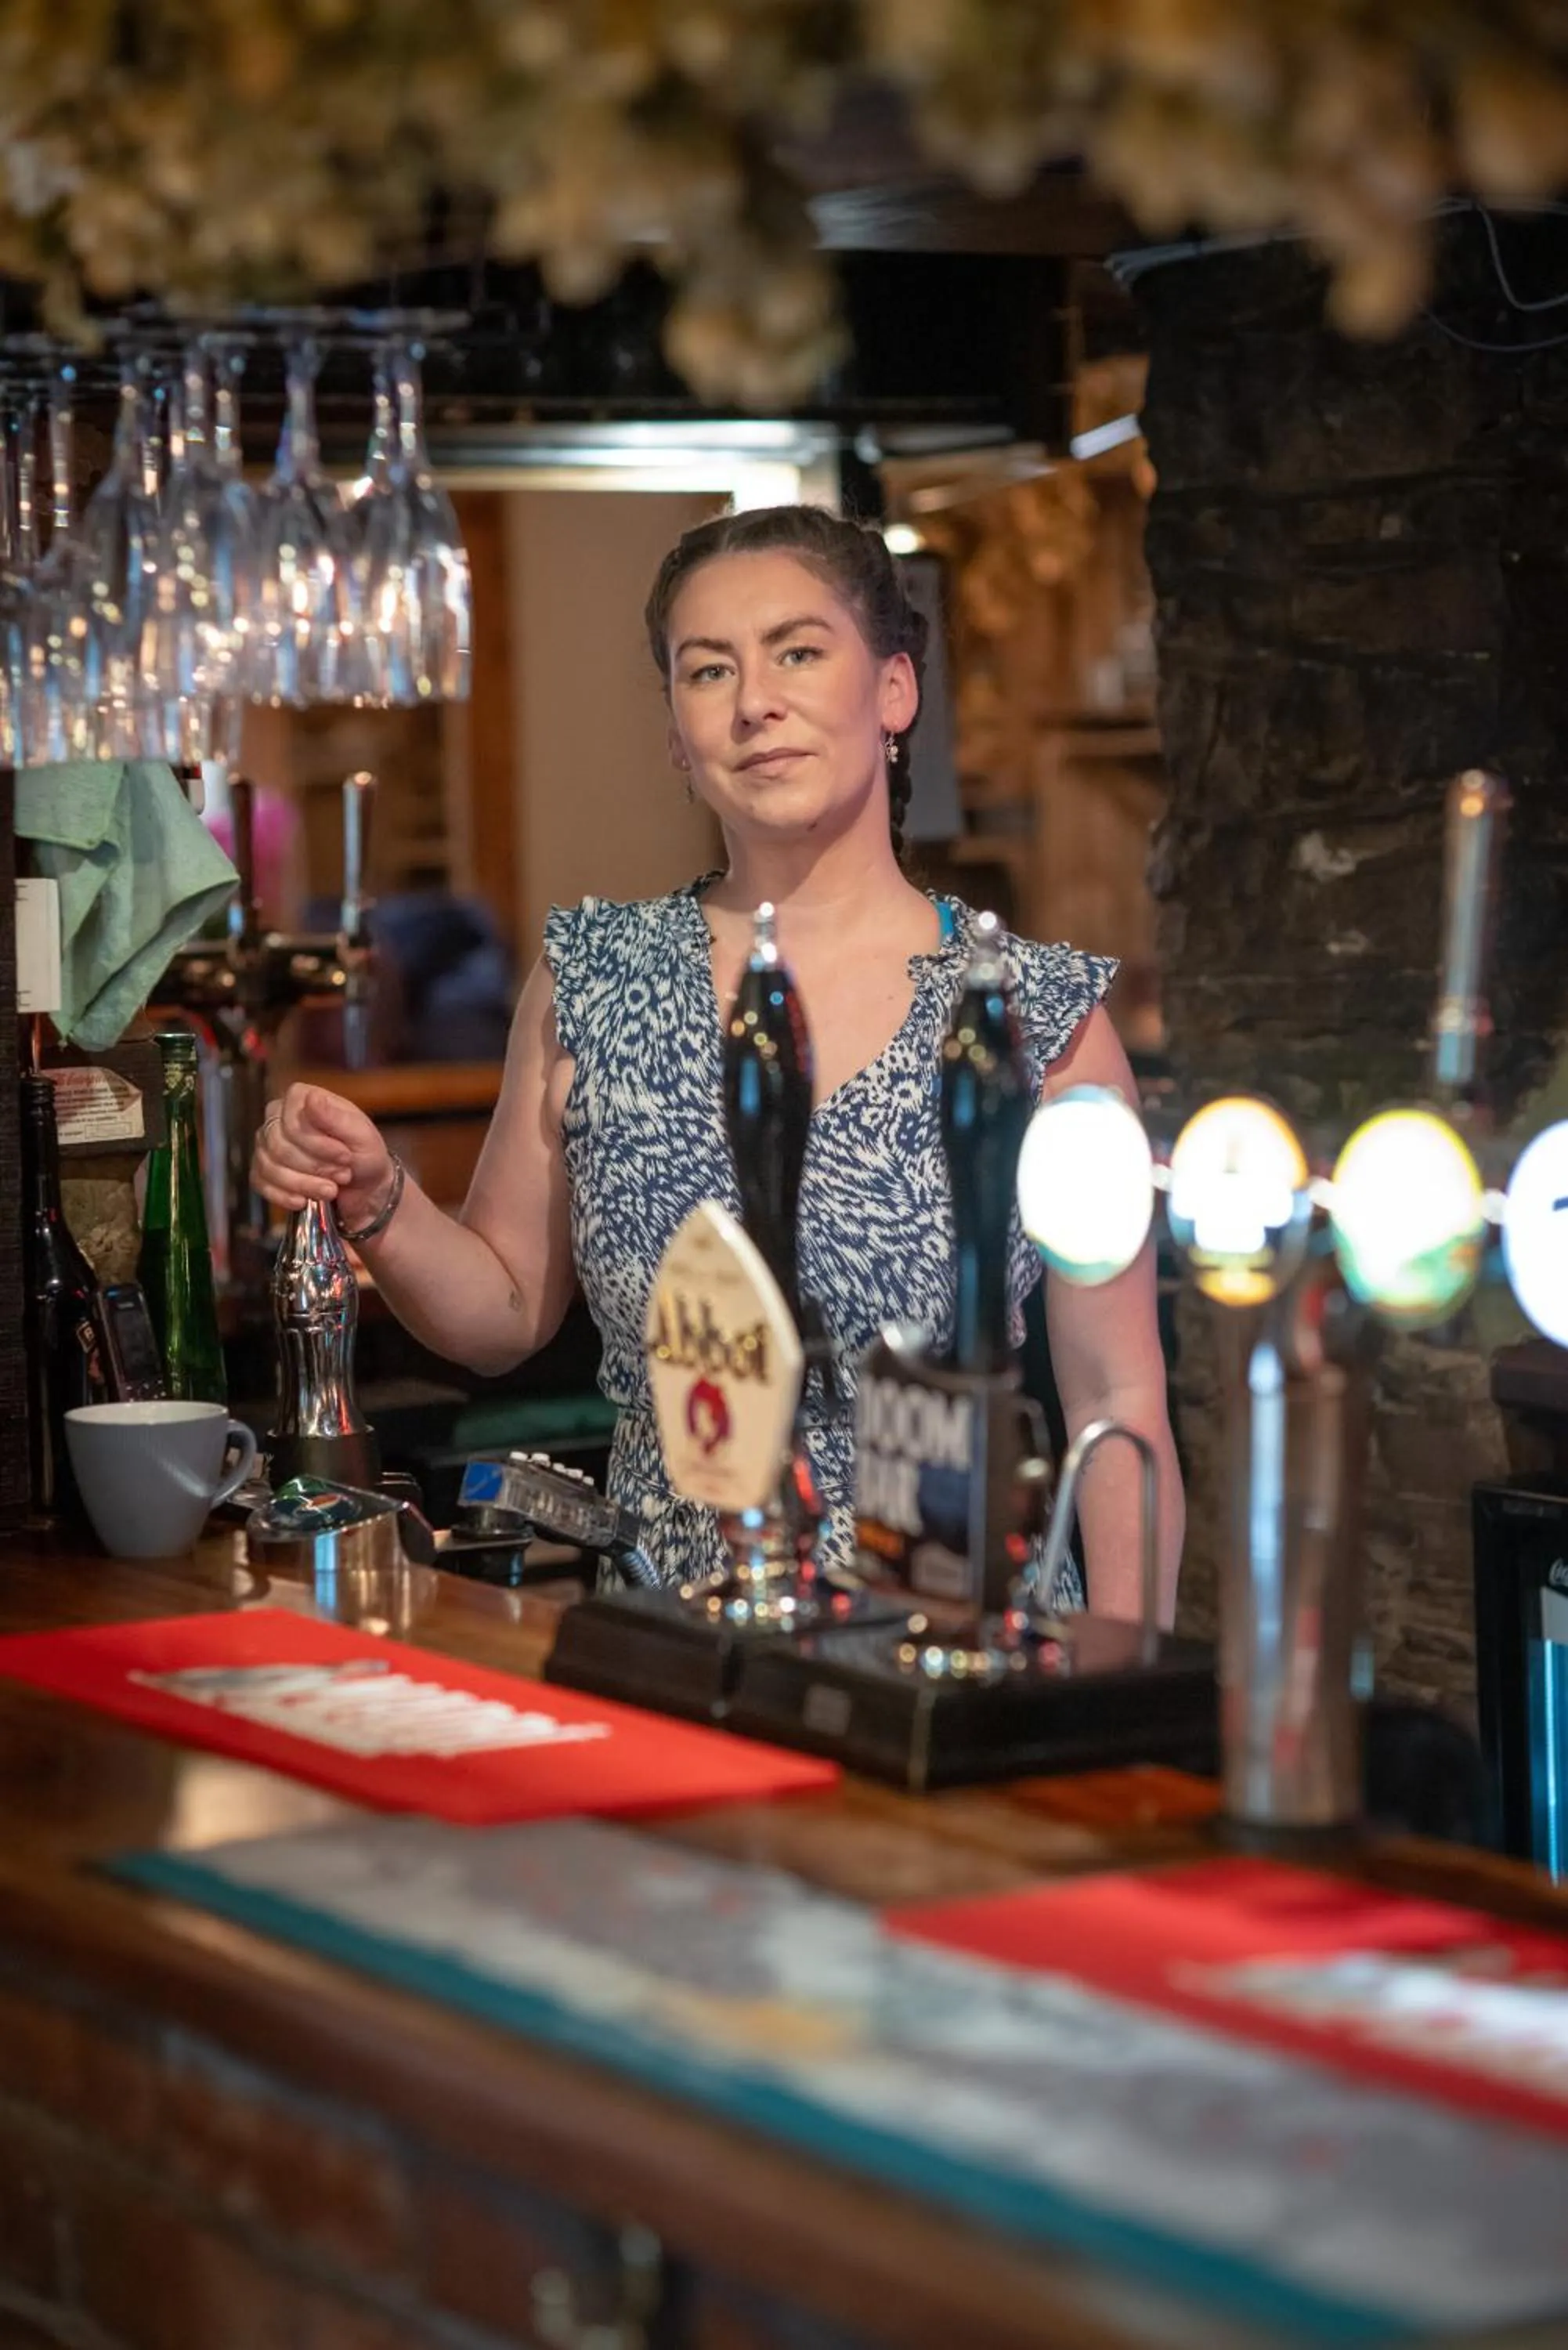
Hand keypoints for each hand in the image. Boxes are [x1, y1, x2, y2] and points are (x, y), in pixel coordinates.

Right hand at [252, 1084, 391, 1224]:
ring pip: (270, 1167)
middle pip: (279, 1146)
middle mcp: (277, 1117)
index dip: (318, 1145)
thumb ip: (336, 1117)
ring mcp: (266, 1144)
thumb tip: (311, 1098)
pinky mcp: (263, 1171)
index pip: (292, 1122)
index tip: (345, 1157)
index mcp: (301, 1098)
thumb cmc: (365, 1156)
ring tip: (331, 1190)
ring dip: (304, 1184)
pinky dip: (284, 1196)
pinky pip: (261, 1184)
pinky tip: (304, 1200)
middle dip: (315, 1167)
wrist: (364, 1190)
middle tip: (342, 1175)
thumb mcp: (362, 1136)